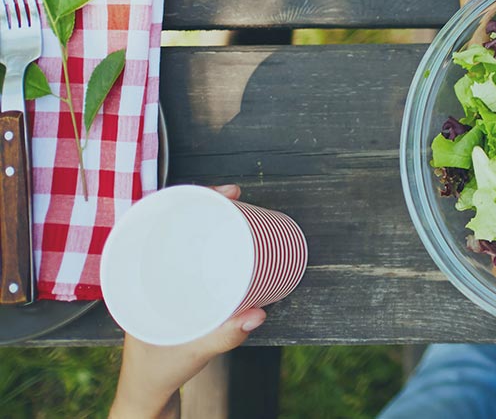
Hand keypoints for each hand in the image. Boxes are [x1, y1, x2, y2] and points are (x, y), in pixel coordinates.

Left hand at [108, 186, 263, 418]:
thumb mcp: (192, 353)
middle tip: (235, 196)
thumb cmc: (156, 374)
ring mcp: (163, 285)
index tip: (221, 193)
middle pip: (174, 227)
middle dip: (205, 205)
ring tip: (238, 212)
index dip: (186, 201)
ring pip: (185, 241)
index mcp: (137, 283)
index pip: (155, 227)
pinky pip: (194, 259)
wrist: (144, 399)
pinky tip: (231, 241)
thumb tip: (261, 313)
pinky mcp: (178, 295)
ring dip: (210, 222)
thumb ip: (225, 334)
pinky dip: (212, 244)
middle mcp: (148, 278)